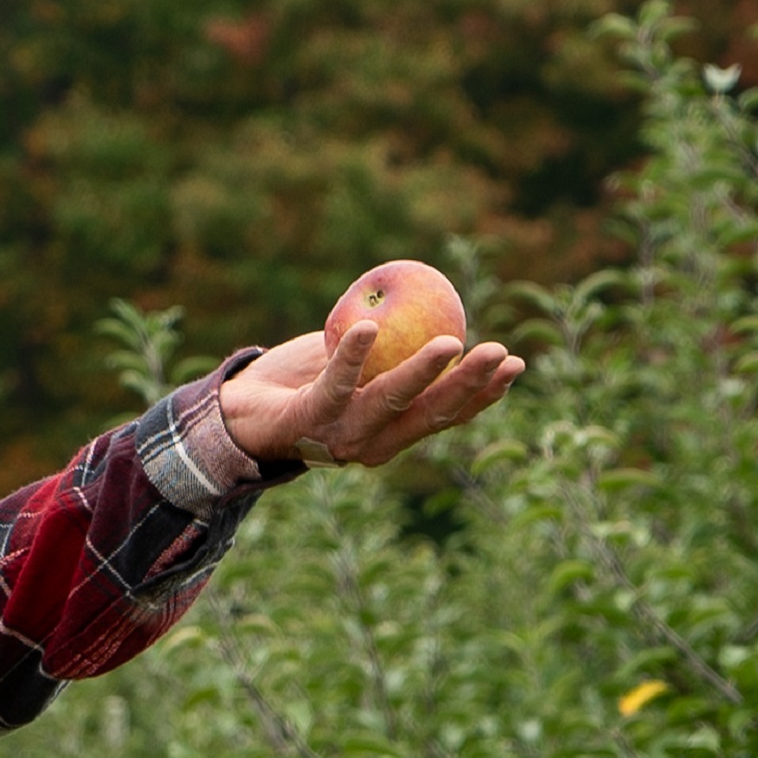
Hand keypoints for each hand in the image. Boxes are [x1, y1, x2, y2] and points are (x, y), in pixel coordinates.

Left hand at [218, 321, 524, 467]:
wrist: (242, 415)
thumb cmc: (308, 386)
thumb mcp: (360, 370)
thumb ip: (396, 355)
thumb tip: (443, 314)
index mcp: (393, 434)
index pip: (447, 416)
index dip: (484, 394)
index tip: (515, 364)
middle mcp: (373, 443)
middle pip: (430, 414)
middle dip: (469, 384)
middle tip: (500, 352)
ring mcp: (341, 434)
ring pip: (390, 401)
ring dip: (422, 371)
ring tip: (450, 342)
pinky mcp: (308, 418)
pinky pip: (336, 382)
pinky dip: (353, 355)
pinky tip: (368, 327)